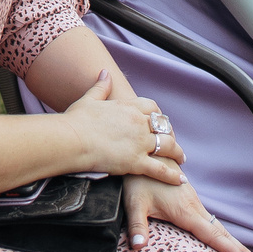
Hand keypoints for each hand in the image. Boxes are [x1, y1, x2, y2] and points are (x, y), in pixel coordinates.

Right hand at [64, 69, 186, 185]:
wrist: (71, 140)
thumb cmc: (76, 121)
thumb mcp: (89, 99)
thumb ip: (101, 86)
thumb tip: (105, 72)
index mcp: (128, 107)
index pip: (151, 107)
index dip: (157, 115)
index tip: (159, 121)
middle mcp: (138, 123)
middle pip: (163, 127)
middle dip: (170, 134)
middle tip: (172, 141)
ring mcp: (140, 143)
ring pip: (167, 146)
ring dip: (177, 153)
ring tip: (181, 159)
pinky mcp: (136, 162)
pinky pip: (160, 169)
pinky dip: (172, 176)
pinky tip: (180, 179)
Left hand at [122, 175, 252, 251]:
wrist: (146, 153)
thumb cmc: (140, 178)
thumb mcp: (135, 202)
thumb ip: (137, 225)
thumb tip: (137, 246)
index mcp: (185, 211)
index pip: (212, 235)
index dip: (229, 249)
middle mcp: (194, 207)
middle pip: (220, 231)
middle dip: (238, 247)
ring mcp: (193, 202)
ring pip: (217, 225)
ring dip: (231, 240)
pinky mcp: (189, 199)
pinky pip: (209, 220)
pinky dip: (220, 232)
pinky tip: (221, 237)